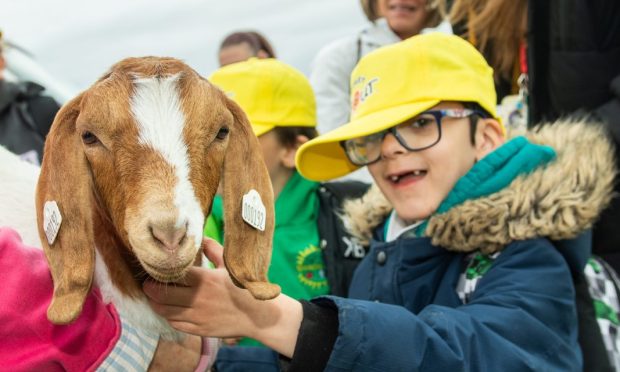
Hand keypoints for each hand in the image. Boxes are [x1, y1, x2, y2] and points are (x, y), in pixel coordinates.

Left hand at [143, 238, 302, 356]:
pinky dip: (168, 317)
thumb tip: (200, 237)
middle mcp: (198, 298)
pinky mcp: (199, 330)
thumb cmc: (243, 288)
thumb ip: (213, 249)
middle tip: (147, 284)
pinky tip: (168, 310)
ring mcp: (198, 317)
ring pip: (165, 311)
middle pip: (163, 295)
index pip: (173, 275)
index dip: (160, 273)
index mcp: (205, 279)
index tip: (154, 269)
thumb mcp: (229, 265)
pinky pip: (175, 324)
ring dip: (156, 304)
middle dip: (150, 289)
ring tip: (154, 297)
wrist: (258, 315)